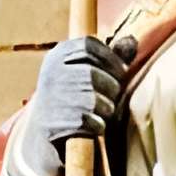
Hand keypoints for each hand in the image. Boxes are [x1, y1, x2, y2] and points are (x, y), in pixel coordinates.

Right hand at [18, 32, 136, 175]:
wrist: (44, 135)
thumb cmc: (74, 99)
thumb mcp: (87, 74)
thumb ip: (111, 59)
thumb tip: (132, 41)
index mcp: (56, 56)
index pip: (88, 45)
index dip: (110, 57)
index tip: (121, 71)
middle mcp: (51, 74)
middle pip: (93, 73)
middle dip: (110, 86)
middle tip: (110, 96)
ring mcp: (52, 98)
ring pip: (94, 99)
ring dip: (106, 108)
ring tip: (100, 112)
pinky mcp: (55, 123)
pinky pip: (91, 121)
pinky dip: (98, 126)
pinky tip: (92, 126)